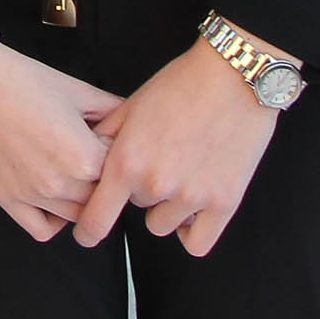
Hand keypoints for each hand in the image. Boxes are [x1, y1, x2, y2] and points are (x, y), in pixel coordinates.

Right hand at [0, 10, 120, 241]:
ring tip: (75, 175)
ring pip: (77, 218)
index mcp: (84, 157)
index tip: (107, 142)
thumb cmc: (22, 80)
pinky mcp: (7, 199)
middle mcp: (61, 183)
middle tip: (94, 158)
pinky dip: (54, 222)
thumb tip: (131, 120)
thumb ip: (111, 110)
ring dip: (82, 201)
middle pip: (101, 198)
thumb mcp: (77, 91)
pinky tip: (54, 198)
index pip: (120, 172)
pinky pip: (42, 230)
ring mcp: (33, 196)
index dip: (117, 155)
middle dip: (103, 179)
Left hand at [79, 39, 282, 254]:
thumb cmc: (182, 84)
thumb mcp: (131, 106)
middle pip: (135, 209)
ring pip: (164, 224)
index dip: (87, 232)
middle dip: (142, 188)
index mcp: (127, 161)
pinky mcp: (223, 202)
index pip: (96, 219)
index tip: (87, 235)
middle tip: (161, 158)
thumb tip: (85, 161)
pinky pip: (197, 242)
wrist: (233, 75)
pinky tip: (193, 210)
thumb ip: (105, 138)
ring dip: (168, 206)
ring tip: (182, 174)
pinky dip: (191, 231)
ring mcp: (191, 196)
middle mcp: (155, 184)